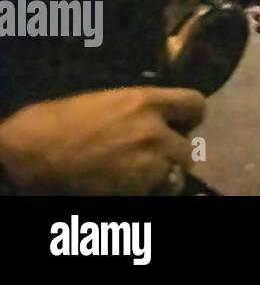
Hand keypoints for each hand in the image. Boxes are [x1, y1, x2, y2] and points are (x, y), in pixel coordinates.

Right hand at [0, 87, 203, 194]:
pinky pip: (158, 192)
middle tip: (152, 156)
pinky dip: (148, 191)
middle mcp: (154, 130)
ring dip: (164, 175)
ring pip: (177, 173)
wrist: (30, 153)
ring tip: (140, 174)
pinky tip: (127, 186)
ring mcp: (149, 162)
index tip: (177, 125)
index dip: (188, 118)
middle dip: (172, 152)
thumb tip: (159, 117)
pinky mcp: (138, 189)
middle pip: (188, 147)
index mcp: (147, 101)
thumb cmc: (60, 122)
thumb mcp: (108, 100)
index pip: (197, 105)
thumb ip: (141, 108)